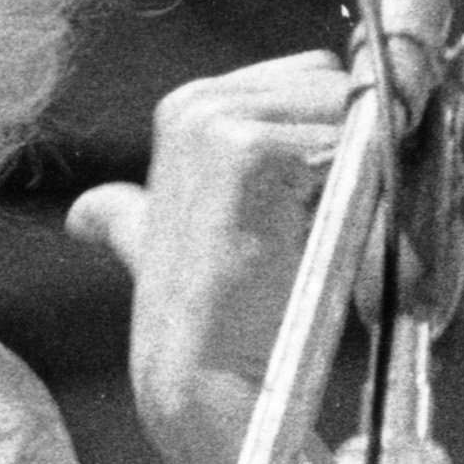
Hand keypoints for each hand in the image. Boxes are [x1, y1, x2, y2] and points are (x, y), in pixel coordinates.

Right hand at [67, 52, 348, 463]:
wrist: (206, 386)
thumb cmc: (210, 323)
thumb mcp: (159, 251)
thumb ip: (127, 220)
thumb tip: (86, 214)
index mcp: (186, 110)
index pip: (315, 77)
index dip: (350, 131)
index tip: (349, 195)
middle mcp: (196, 102)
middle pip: (339, 86)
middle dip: (371, 143)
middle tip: (354, 221)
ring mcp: (216, 120)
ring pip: (354, 112)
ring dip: (377, 171)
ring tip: (339, 241)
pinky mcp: (247, 149)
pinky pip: (354, 144)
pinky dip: (370, 190)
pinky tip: (332, 241)